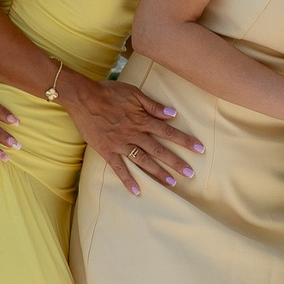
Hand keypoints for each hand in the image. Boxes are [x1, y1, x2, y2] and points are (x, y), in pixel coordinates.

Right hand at [62, 72, 205, 198]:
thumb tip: (173, 114)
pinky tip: (137, 191)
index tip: (200, 149)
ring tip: (171, 183)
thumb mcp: (134, 93)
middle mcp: (134, 134)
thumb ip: (154, 106)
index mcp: (142, 120)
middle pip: (159, 150)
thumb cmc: (109, 92)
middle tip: (190, 174)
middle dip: (176, 162)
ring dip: (158, 173)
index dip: (185, 141)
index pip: (169, 132)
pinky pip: (118, 168)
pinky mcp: (106, 150)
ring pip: (143, 161)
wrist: (83, 97)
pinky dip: (127, 180)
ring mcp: (120, 144)